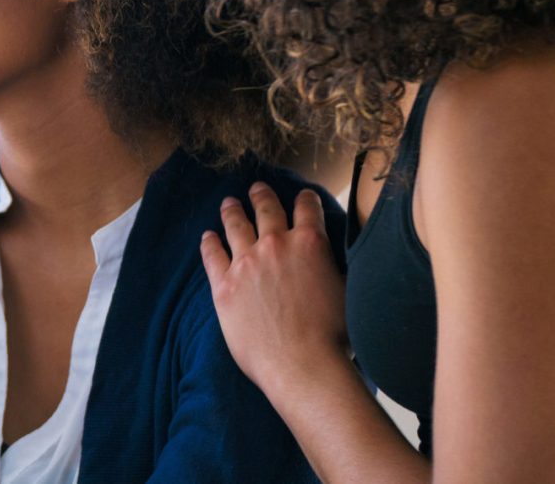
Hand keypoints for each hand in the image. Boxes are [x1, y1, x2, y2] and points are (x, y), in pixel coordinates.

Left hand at [199, 183, 348, 396]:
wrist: (303, 365)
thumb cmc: (333, 337)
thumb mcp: (346, 290)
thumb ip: (333, 266)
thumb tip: (332, 258)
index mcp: (310, 243)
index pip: (307, 208)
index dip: (305, 199)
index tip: (302, 196)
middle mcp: (276, 245)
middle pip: (266, 209)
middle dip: (262, 196)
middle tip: (257, 189)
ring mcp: (246, 263)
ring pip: (235, 225)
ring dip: (232, 211)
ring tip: (229, 203)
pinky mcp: (224, 286)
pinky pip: (212, 255)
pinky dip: (209, 243)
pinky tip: (207, 237)